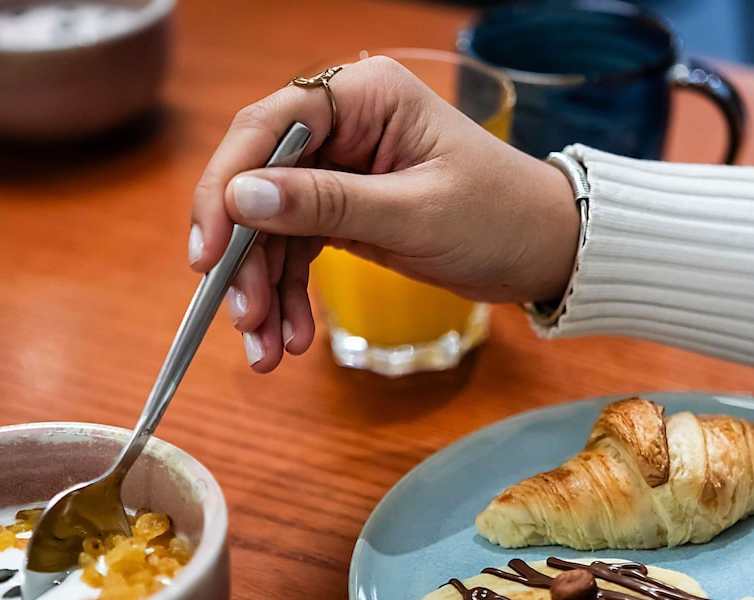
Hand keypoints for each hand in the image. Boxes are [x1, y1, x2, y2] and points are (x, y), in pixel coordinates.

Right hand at [189, 55, 578, 371]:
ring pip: (272, 225)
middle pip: (260, 182)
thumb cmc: (500, 218)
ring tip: (264, 348)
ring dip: (262, 288)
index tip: (209, 253)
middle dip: (245, 257)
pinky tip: (289, 336)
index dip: (227, 188)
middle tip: (242, 317)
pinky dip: (288, 293)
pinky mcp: (345, 210)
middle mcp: (344, 125)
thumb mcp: (414, 215)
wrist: (544, 250)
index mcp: (364, 96)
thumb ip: (327, 204)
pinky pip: (297, 250)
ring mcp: (341, 169)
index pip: (268, 127)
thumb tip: (242, 197)